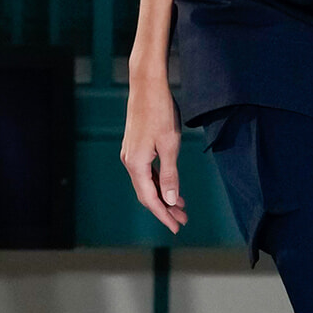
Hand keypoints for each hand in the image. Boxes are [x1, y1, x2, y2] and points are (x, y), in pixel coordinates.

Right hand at [121, 74, 187, 234]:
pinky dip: (158, 181)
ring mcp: (131, 154)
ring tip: (180, 206)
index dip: (164, 215)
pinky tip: (170, 185)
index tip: (177, 227)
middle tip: (183, 219)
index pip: (150, 199)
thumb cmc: (160, 112)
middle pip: (147, 194)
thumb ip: (170, 174)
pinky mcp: (135, 146)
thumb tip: (169, 199)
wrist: (147, 85)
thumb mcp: (170, 145)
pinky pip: (146, 172)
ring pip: (146, 183)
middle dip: (165, 208)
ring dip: (163, 195)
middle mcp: (129, 161)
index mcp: (136, 164)